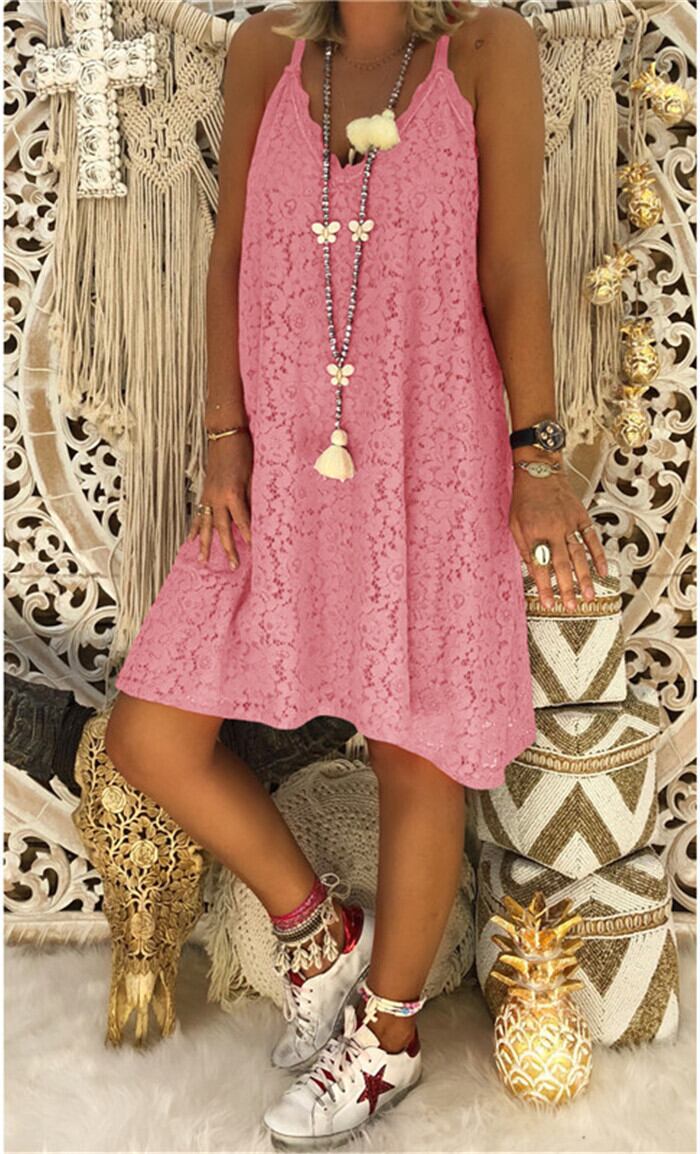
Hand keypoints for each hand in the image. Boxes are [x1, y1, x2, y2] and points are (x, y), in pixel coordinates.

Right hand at [188, 431, 252, 567]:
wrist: (224, 434)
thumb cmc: (242, 451)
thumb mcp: (252, 474)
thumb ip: (251, 496)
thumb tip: (257, 516)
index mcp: (232, 493)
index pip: (242, 521)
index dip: (248, 536)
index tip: (254, 550)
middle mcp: (218, 497)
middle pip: (222, 528)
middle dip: (227, 547)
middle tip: (232, 565)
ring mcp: (208, 495)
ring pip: (206, 524)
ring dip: (205, 543)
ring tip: (202, 560)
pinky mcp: (204, 492)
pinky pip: (198, 513)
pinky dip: (195, 526)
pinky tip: (191, 539)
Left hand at [509, 466, 607, 610]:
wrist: (539, 469)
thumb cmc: (524, 498)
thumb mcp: (515, 524)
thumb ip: (524, 548)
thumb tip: (534, 571)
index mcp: (534, 533)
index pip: (540, 566)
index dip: (545, 587)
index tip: (549, 604)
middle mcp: (553, 530)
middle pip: (562, 565)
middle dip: (567, 588)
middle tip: (571, 607)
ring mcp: (570, 523)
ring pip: (580, 555)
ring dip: (585, 578)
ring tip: (589, 597)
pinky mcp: (581, 516)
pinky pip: (592, 539)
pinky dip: (598, 556)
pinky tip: (603, 572)